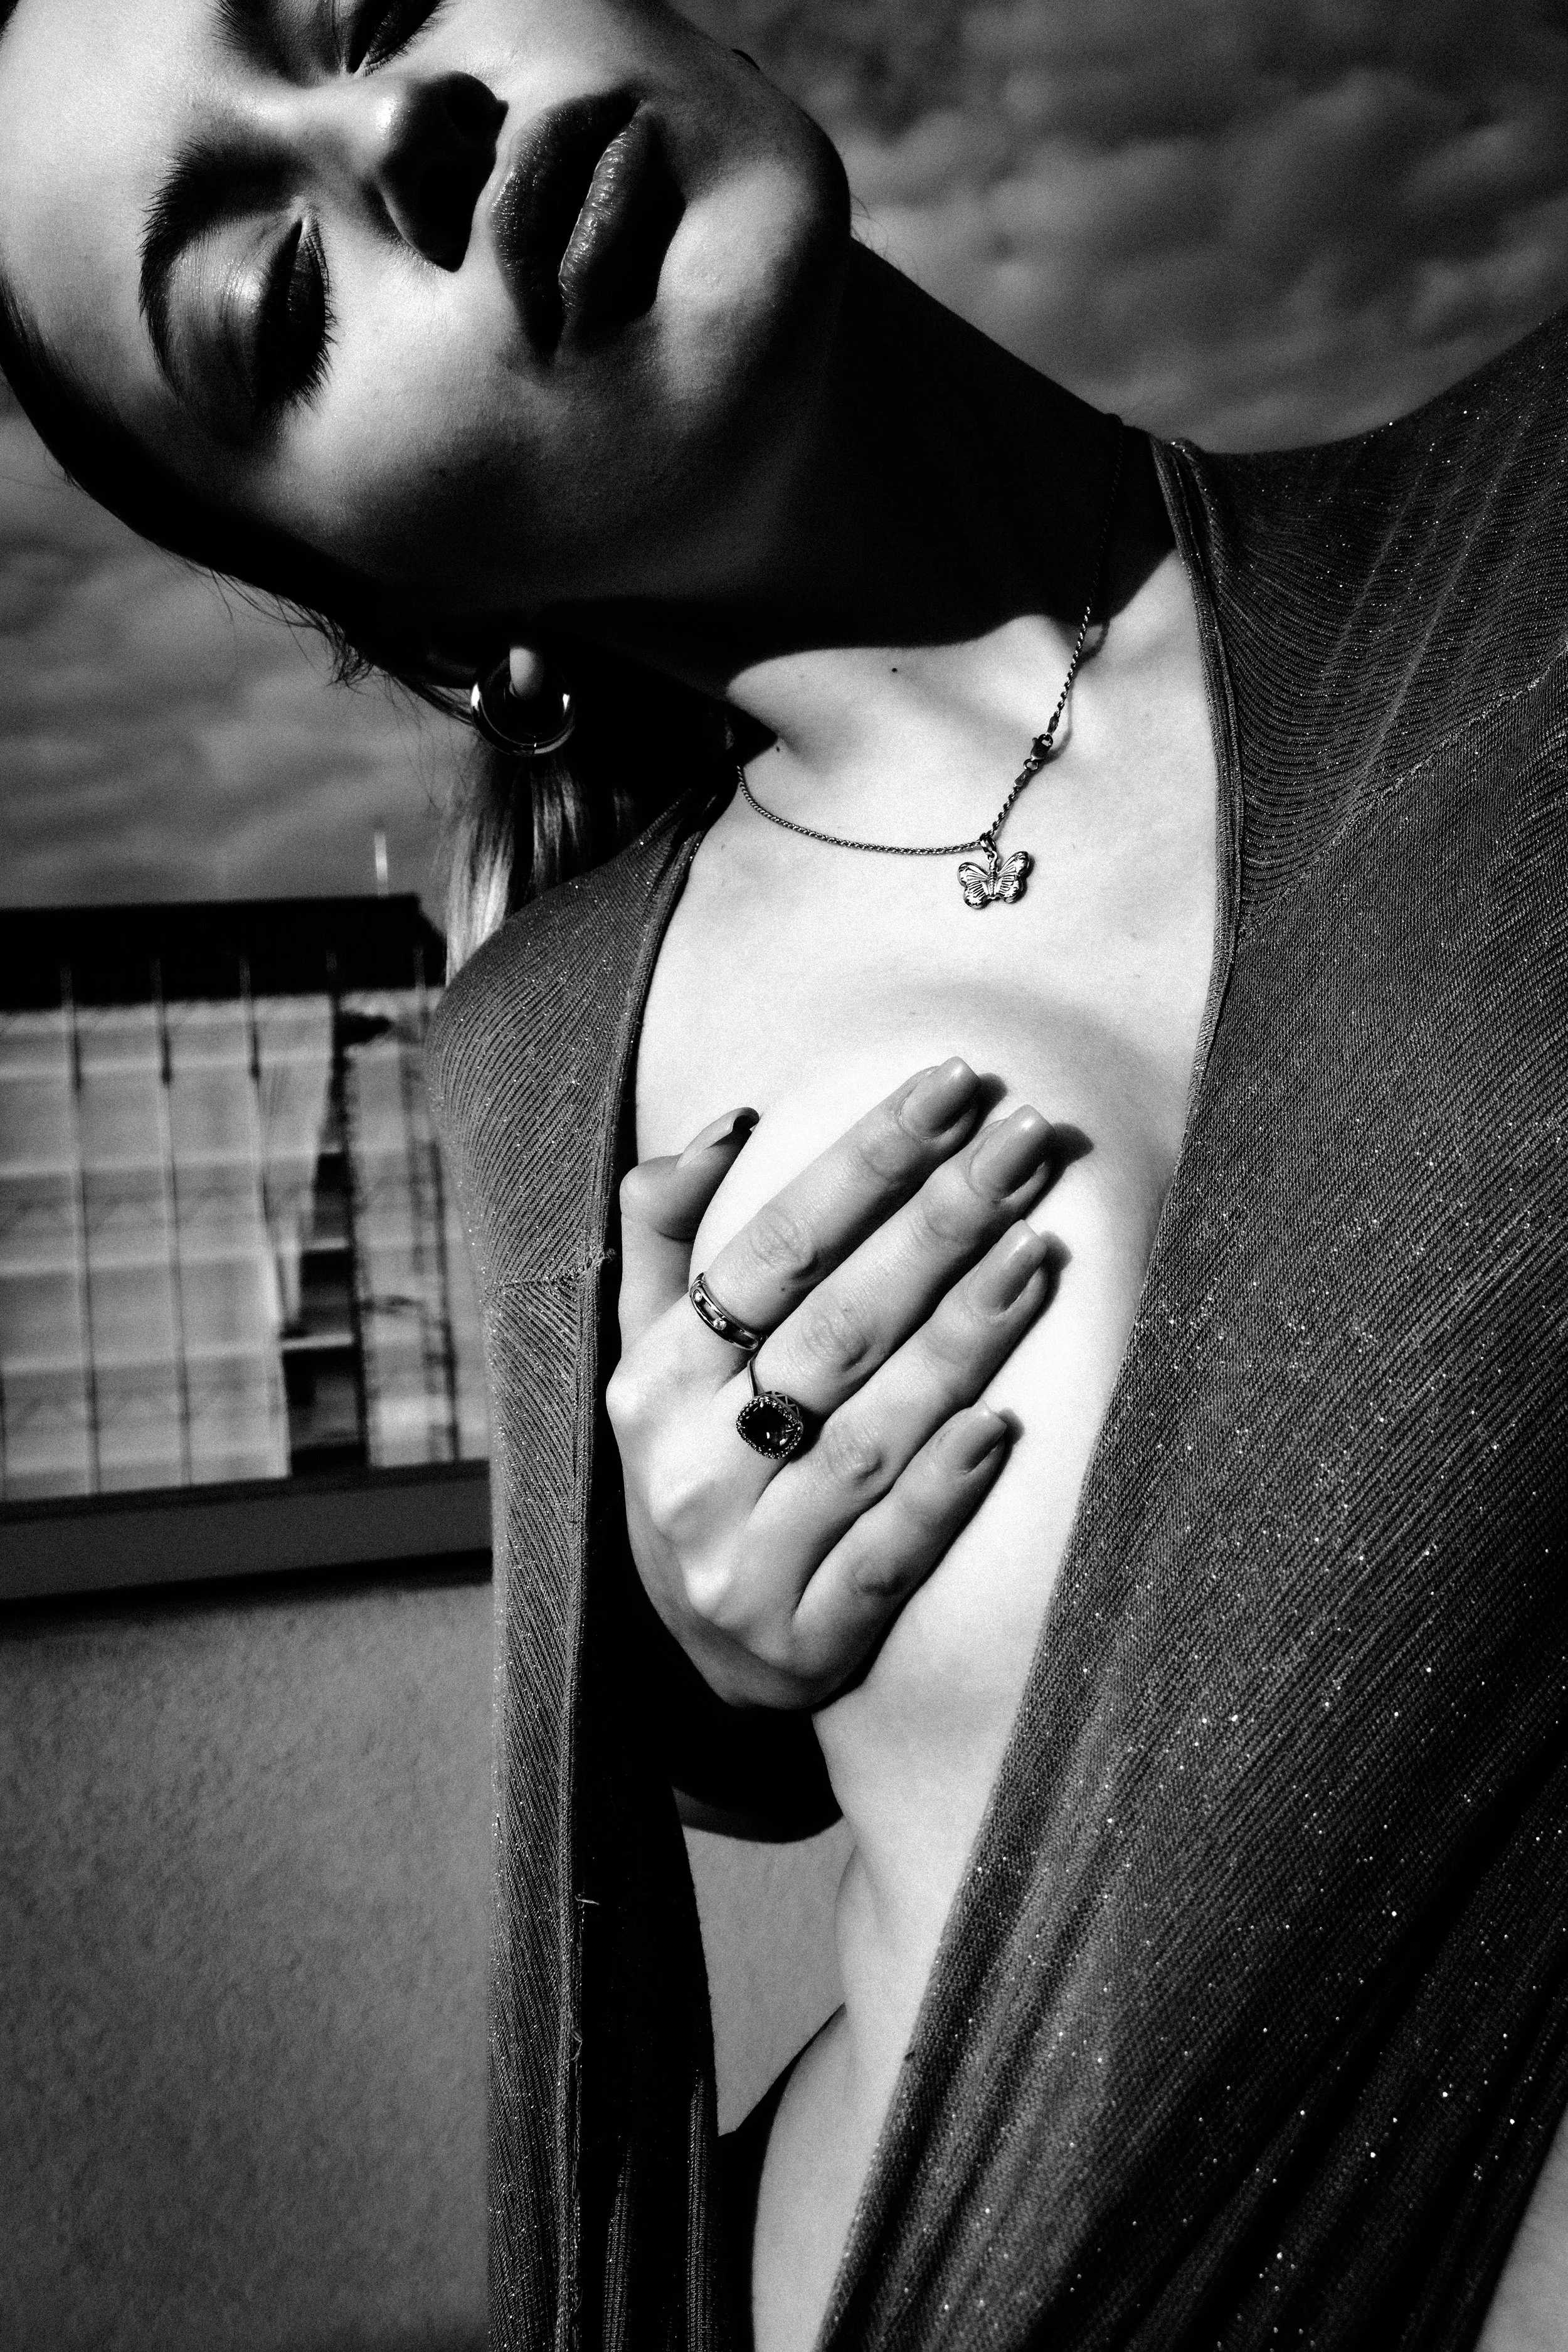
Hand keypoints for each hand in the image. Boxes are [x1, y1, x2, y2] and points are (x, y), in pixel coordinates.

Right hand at [607, 1059, 1065, 1709]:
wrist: (700, 1657)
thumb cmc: (698, 1461)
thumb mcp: (653, 1352)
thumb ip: (666, 1235)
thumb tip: (727, 1123)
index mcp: (652, 1381)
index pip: (770, 1249)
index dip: (864, 1161)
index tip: (953, 1085)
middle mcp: (687, 1469)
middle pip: (833, 1329)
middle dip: (938, 1223)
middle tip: (1029, 1138)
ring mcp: (744, 1562)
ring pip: (868, 1436)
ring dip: (960, 1341)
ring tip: (1040, 1249)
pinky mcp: (804, 1642)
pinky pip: (883, 1560)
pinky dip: (940, 1492)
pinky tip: (1003, 1426)